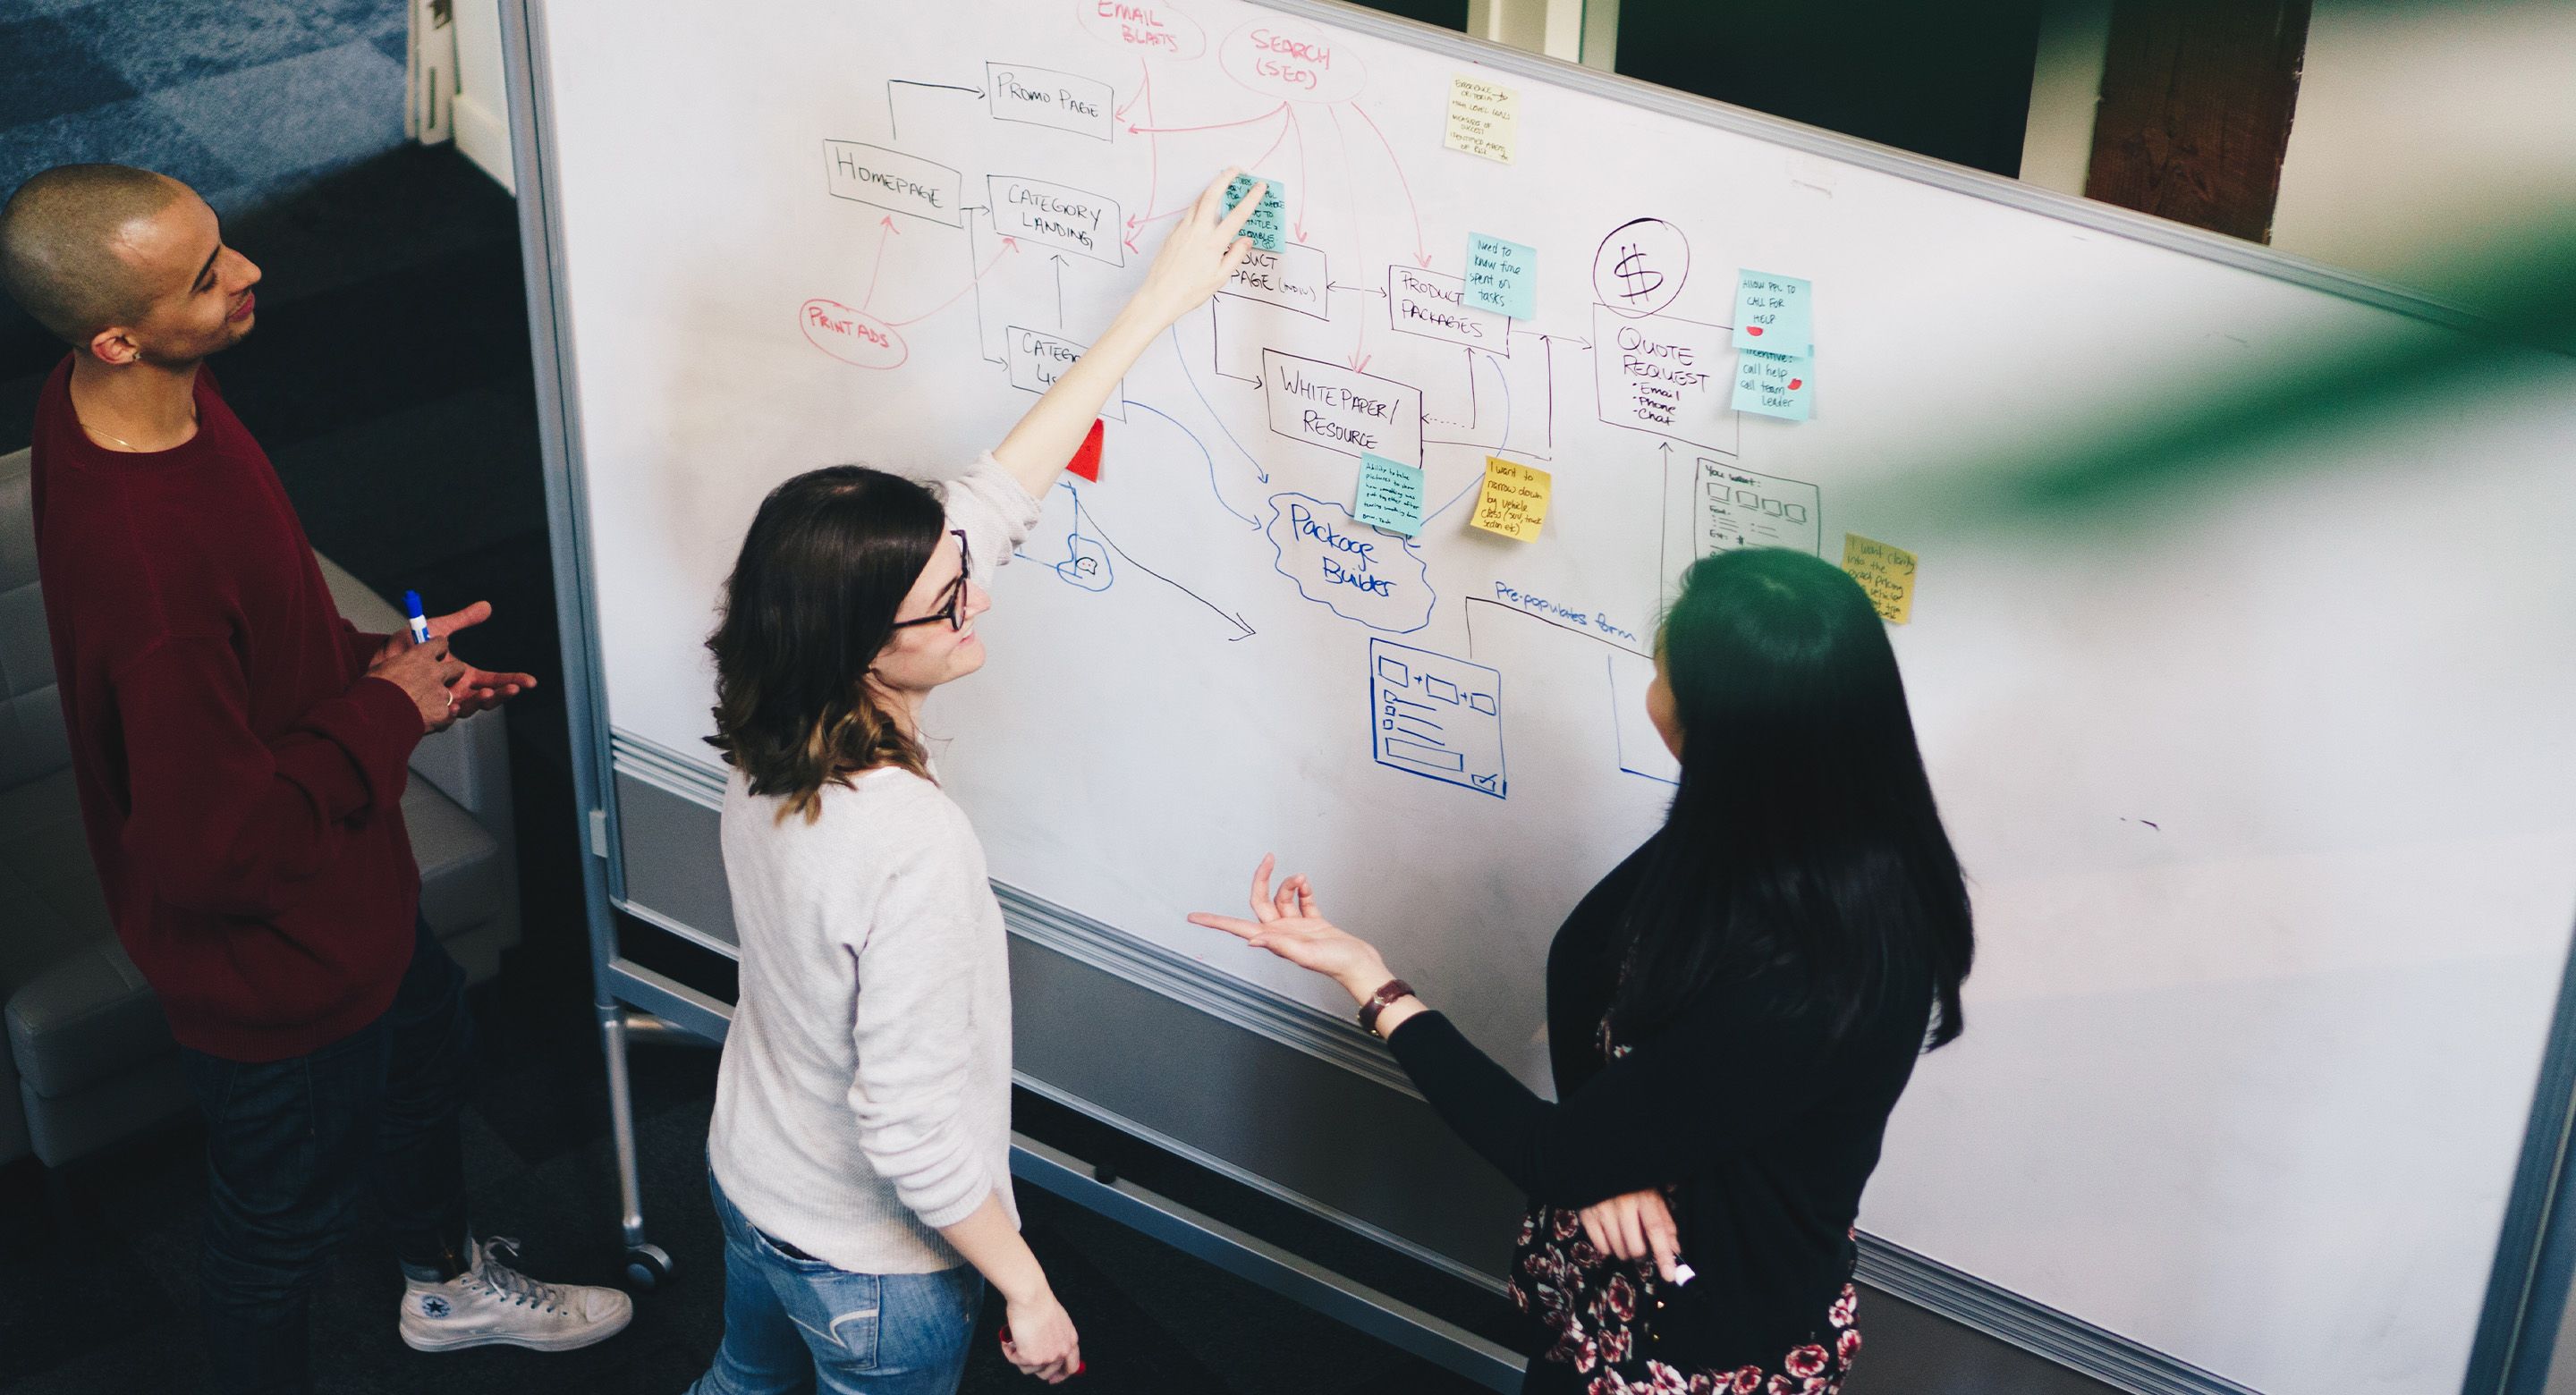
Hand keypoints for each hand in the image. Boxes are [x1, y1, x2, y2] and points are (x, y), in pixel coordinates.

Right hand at [366, 632, 465, 733]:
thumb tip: (396, 664)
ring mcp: (440, 693)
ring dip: (444, 698)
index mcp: (419, 657)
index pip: (440, 643)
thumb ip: (397, 663)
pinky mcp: (442, 713)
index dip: (439, 648)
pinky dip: (444, 718)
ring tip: (429, 705)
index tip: (436, 652)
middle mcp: (434, 672)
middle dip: (453, 672)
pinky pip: (450, 714)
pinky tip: (433, 720)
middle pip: (458, 667)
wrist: (374, 714)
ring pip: (455, 693)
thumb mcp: (380, 667)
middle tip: (443, 679)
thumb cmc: (372, 690)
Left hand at [373, 601, 536, 720]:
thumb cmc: (406, 646)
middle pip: (489, 698)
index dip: (512, 681)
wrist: (377, 661)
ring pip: (471, 709)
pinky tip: (457, 706)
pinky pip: (446, 717)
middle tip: (515, 688)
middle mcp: (457, 692)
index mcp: (462, 675)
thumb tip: (488, 606)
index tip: (530, 682)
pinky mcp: (428, 712)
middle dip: (504, 694)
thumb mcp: (438, 629)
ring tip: (487, 694)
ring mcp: (443, 703)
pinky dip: (454, 713)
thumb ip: (462, 619)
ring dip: (482, 702)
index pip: (493, 681)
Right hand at [999, 1290, 1082, 1382]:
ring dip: (1020, 1357)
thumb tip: (1047, 1347)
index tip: (1052, 1379)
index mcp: (1070, 1341)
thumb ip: (1057, 1337)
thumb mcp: (1059, 1321)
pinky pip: (1014, 1360)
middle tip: (1024, 1357)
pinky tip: (1008, 1340)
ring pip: (1029, 1369)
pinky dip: (1009, 1351)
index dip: (1061, 1375)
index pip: (1071, 1367)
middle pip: (1047, 1373)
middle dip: (1034, 1366)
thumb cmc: (1040, 1302)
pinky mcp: (1030, 1358)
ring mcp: (1046, 1357)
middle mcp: (1061, 1352)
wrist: (1031, 1297)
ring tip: (1015, 1341)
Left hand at [1123, 168, 1263, 329]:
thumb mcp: (1220, 277)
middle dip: (1225, 178)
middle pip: (1212, 195)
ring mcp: (1183, 229)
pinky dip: (1198, 207)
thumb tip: (1246, 240)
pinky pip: (1188, 214)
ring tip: (1220, 184)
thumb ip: (1235, 256)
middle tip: (1235, 170)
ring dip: (1210, 189)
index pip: (1237, 215)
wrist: (1160, 295)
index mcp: (1213, 243)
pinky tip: (1202, 211)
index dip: (1250, 198)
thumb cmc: (1191, 291)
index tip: (1259, 186)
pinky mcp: (1173, 233)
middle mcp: (1198, 231)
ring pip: (1198, 201)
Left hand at [1189, 855, 1392, 999]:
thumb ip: (1280, 945)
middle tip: (1269, 858)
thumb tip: (1252, 940)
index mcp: (1273, 940)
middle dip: (1264, 879)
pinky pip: (1302, 900)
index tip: (1192, 917)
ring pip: (1284, 897)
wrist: (1359, 964)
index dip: (1214, 922)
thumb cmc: (1335, 963)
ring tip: (1303, 879)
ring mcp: (1296, 927)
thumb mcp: (1306, 954)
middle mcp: (1281, 932)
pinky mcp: (1313, 921)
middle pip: (1261, 901)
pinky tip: (1307, 885)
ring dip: (1291, 883)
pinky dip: (1303, 890)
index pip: (1237, 927)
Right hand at [1578, 1188, 1682, 1282]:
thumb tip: (1675, 1251)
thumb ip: (1665, 1223)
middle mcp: (1624, 1204)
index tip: (1670, 1275)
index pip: (1657, 1230)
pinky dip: (1608, 1248)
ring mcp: (1603, 1210)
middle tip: (1642, 1250)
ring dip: (1625, 1252)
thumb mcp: (1653, 1197)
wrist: (1601, 1165)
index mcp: (1644, 1197)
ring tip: (1625, 1237)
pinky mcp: (1587, 1215)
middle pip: (1636, 1247)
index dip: (1664, 1255)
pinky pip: (1601, 1248)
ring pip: (1618, 1250)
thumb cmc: (1632, 1185)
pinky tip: (1611, 1235)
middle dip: (1642, 1256)